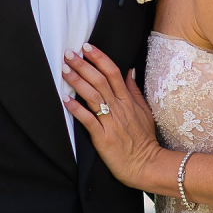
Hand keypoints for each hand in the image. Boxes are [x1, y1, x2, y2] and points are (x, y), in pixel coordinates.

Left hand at [63, 43, 161, 190]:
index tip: (86, 47)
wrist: (147, 165)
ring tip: (64, 70)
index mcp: (128, 101)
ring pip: (93, 96)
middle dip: (83, 65)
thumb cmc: (144, 140)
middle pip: (100, 80)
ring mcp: (111, 122)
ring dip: (78, 81)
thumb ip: (134, 91)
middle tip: (69, 53)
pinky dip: (77, 109)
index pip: (113, 72)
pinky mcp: (103, 138)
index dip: (99, 58)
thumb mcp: (144, 112)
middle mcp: (119, 108)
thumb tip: (130, 71)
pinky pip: (88, 120)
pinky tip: (65, 99)